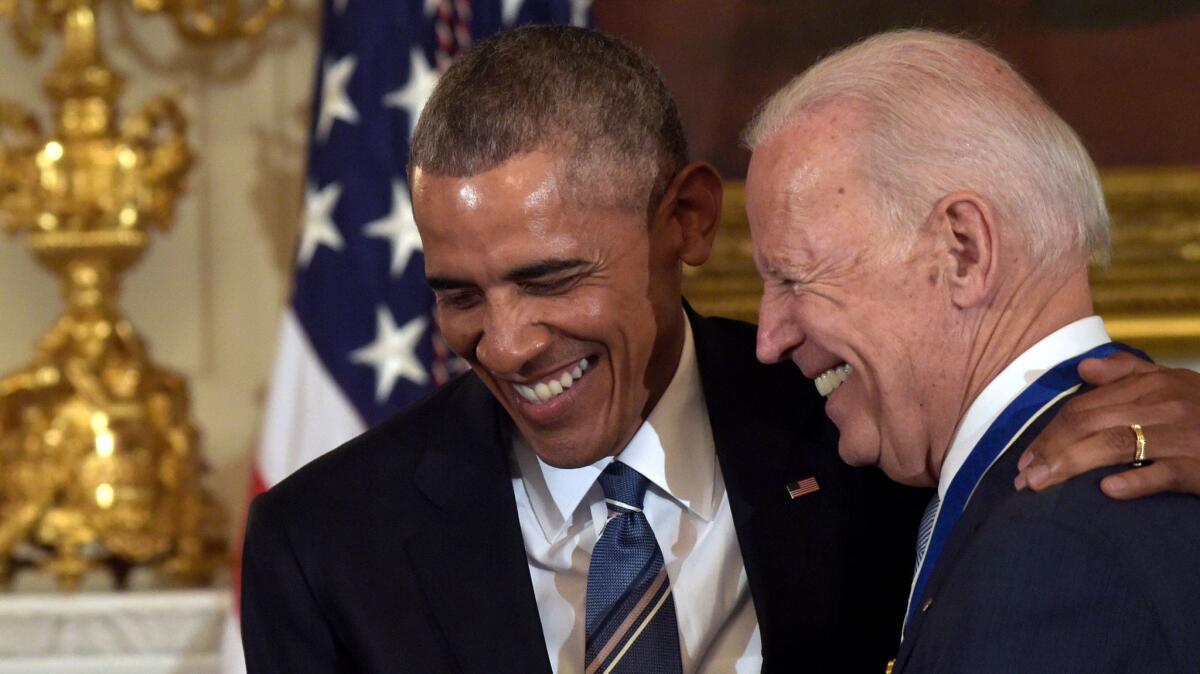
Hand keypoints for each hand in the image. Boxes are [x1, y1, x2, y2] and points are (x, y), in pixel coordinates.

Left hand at [1014, 352, 1199, 498]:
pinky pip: (1163, 474)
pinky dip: (1134, 481)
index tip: (1025, 456)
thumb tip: (1082, 369)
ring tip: (1040, 485)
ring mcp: (1183, 437)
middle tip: (1021, 478)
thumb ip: (1128, 373)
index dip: (1049, 431)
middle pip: (1089, 425)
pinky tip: (1107, 491)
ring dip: (1070, 466)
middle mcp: (1163, 406)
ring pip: (1114, 446)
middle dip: (1049, 450)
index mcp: (1152, 386)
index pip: (1083, 407)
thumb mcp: (1175, 384)